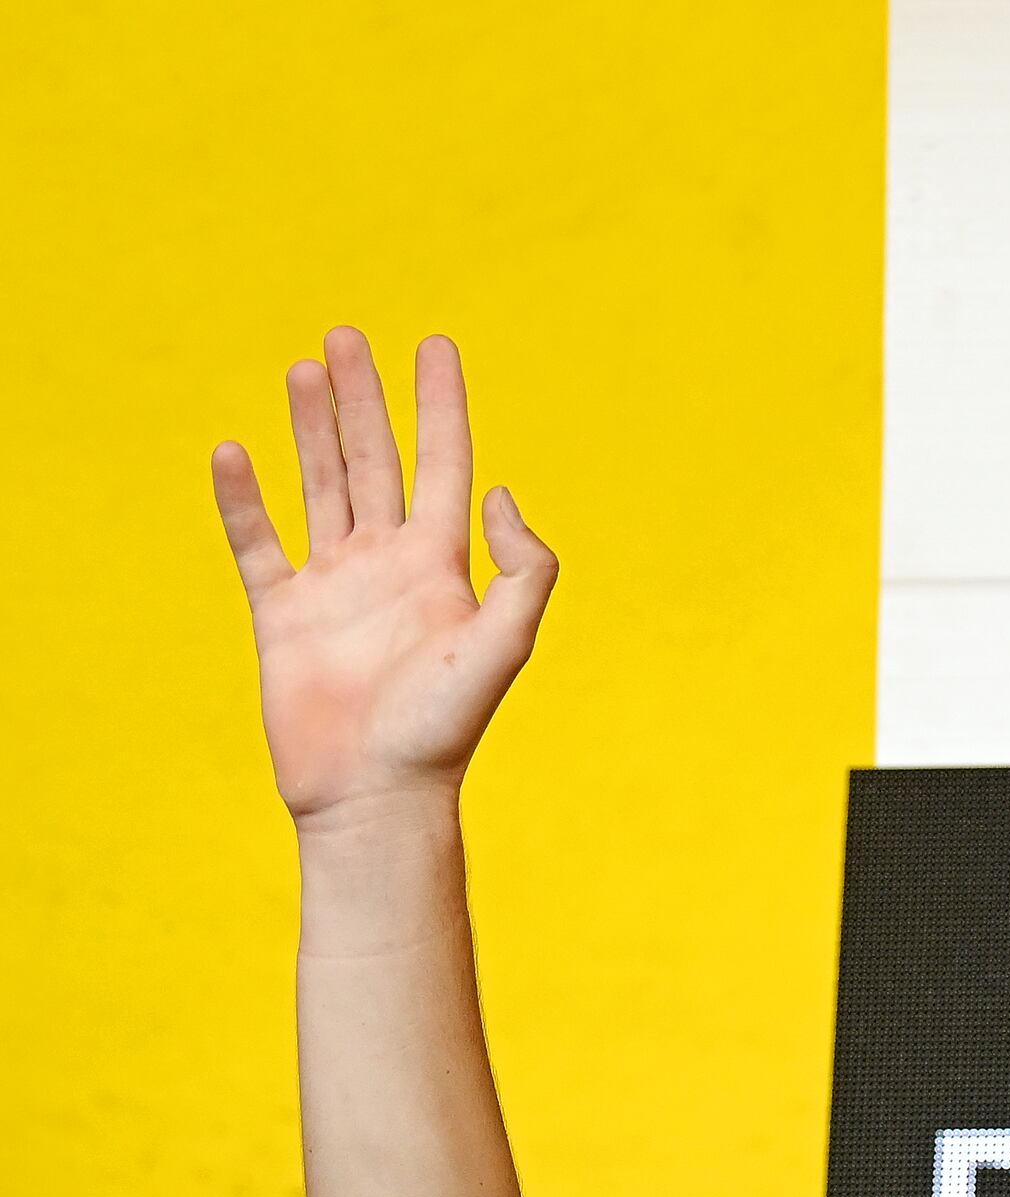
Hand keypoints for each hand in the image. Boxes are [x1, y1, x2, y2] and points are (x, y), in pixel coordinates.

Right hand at [213, 330, 556, 825]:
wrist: (375, 794)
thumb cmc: (443, 728)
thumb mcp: (505, 644)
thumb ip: (522, 569)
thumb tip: (499, 492)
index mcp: (443, 568)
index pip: (445, 465)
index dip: (440, 406)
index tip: (435, 345)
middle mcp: (389, 567)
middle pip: (375, 463)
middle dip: (364, 401)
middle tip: (347, 337)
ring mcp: (334, 587)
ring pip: (320, 488)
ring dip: (312, 429)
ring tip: (303, 368)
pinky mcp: (283, 615)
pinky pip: (257, 543)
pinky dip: (242, 499)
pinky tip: (233, 452)